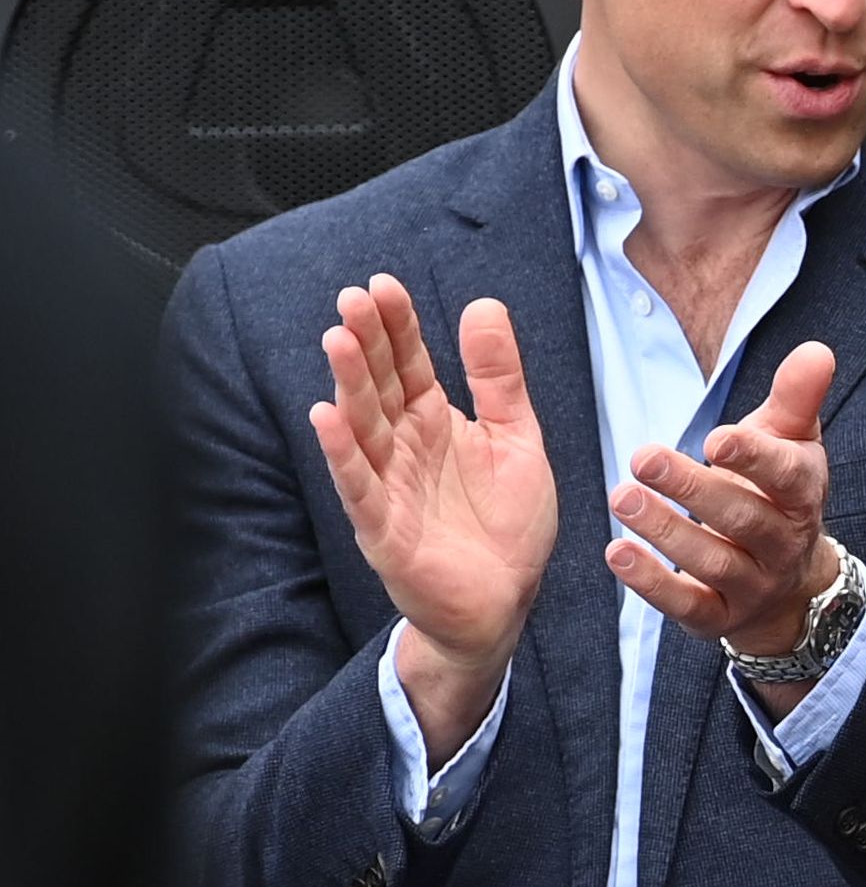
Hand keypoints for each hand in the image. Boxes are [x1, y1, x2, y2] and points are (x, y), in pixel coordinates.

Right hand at [310, 278, 555, 711]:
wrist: (506, 601)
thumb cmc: (506, 524)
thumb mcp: (517, 439)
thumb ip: (499, 379)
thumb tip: (484, 306)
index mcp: (435, 424)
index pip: (409, 364)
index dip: (397, 327)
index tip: (384, 285)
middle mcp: (405, 449)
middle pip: (379, 387)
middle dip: (367, 343)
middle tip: (354, 298)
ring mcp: (390, 487)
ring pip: (363, 428)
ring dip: (347, 385)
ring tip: (337, 339)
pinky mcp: (384, 530)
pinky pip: (360, 488)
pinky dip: (343, 455)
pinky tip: (327, 419)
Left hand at [605, 341, 838, 659]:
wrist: (788, 582)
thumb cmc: (777, 492)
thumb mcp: (791, 442)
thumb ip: (796, 397)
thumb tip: (817, 350)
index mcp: (802, 493)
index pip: (786, 477)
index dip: (754, 459)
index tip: (716, 439)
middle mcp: (783, 543)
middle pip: (743, 518)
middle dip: (693, 489)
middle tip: (643, 458)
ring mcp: (753, 584)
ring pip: (714, 561)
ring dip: (666, 531)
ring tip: (622, 498)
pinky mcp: (719, 617)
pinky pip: (688, 604)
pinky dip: (653, 583)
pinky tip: (618, 553)